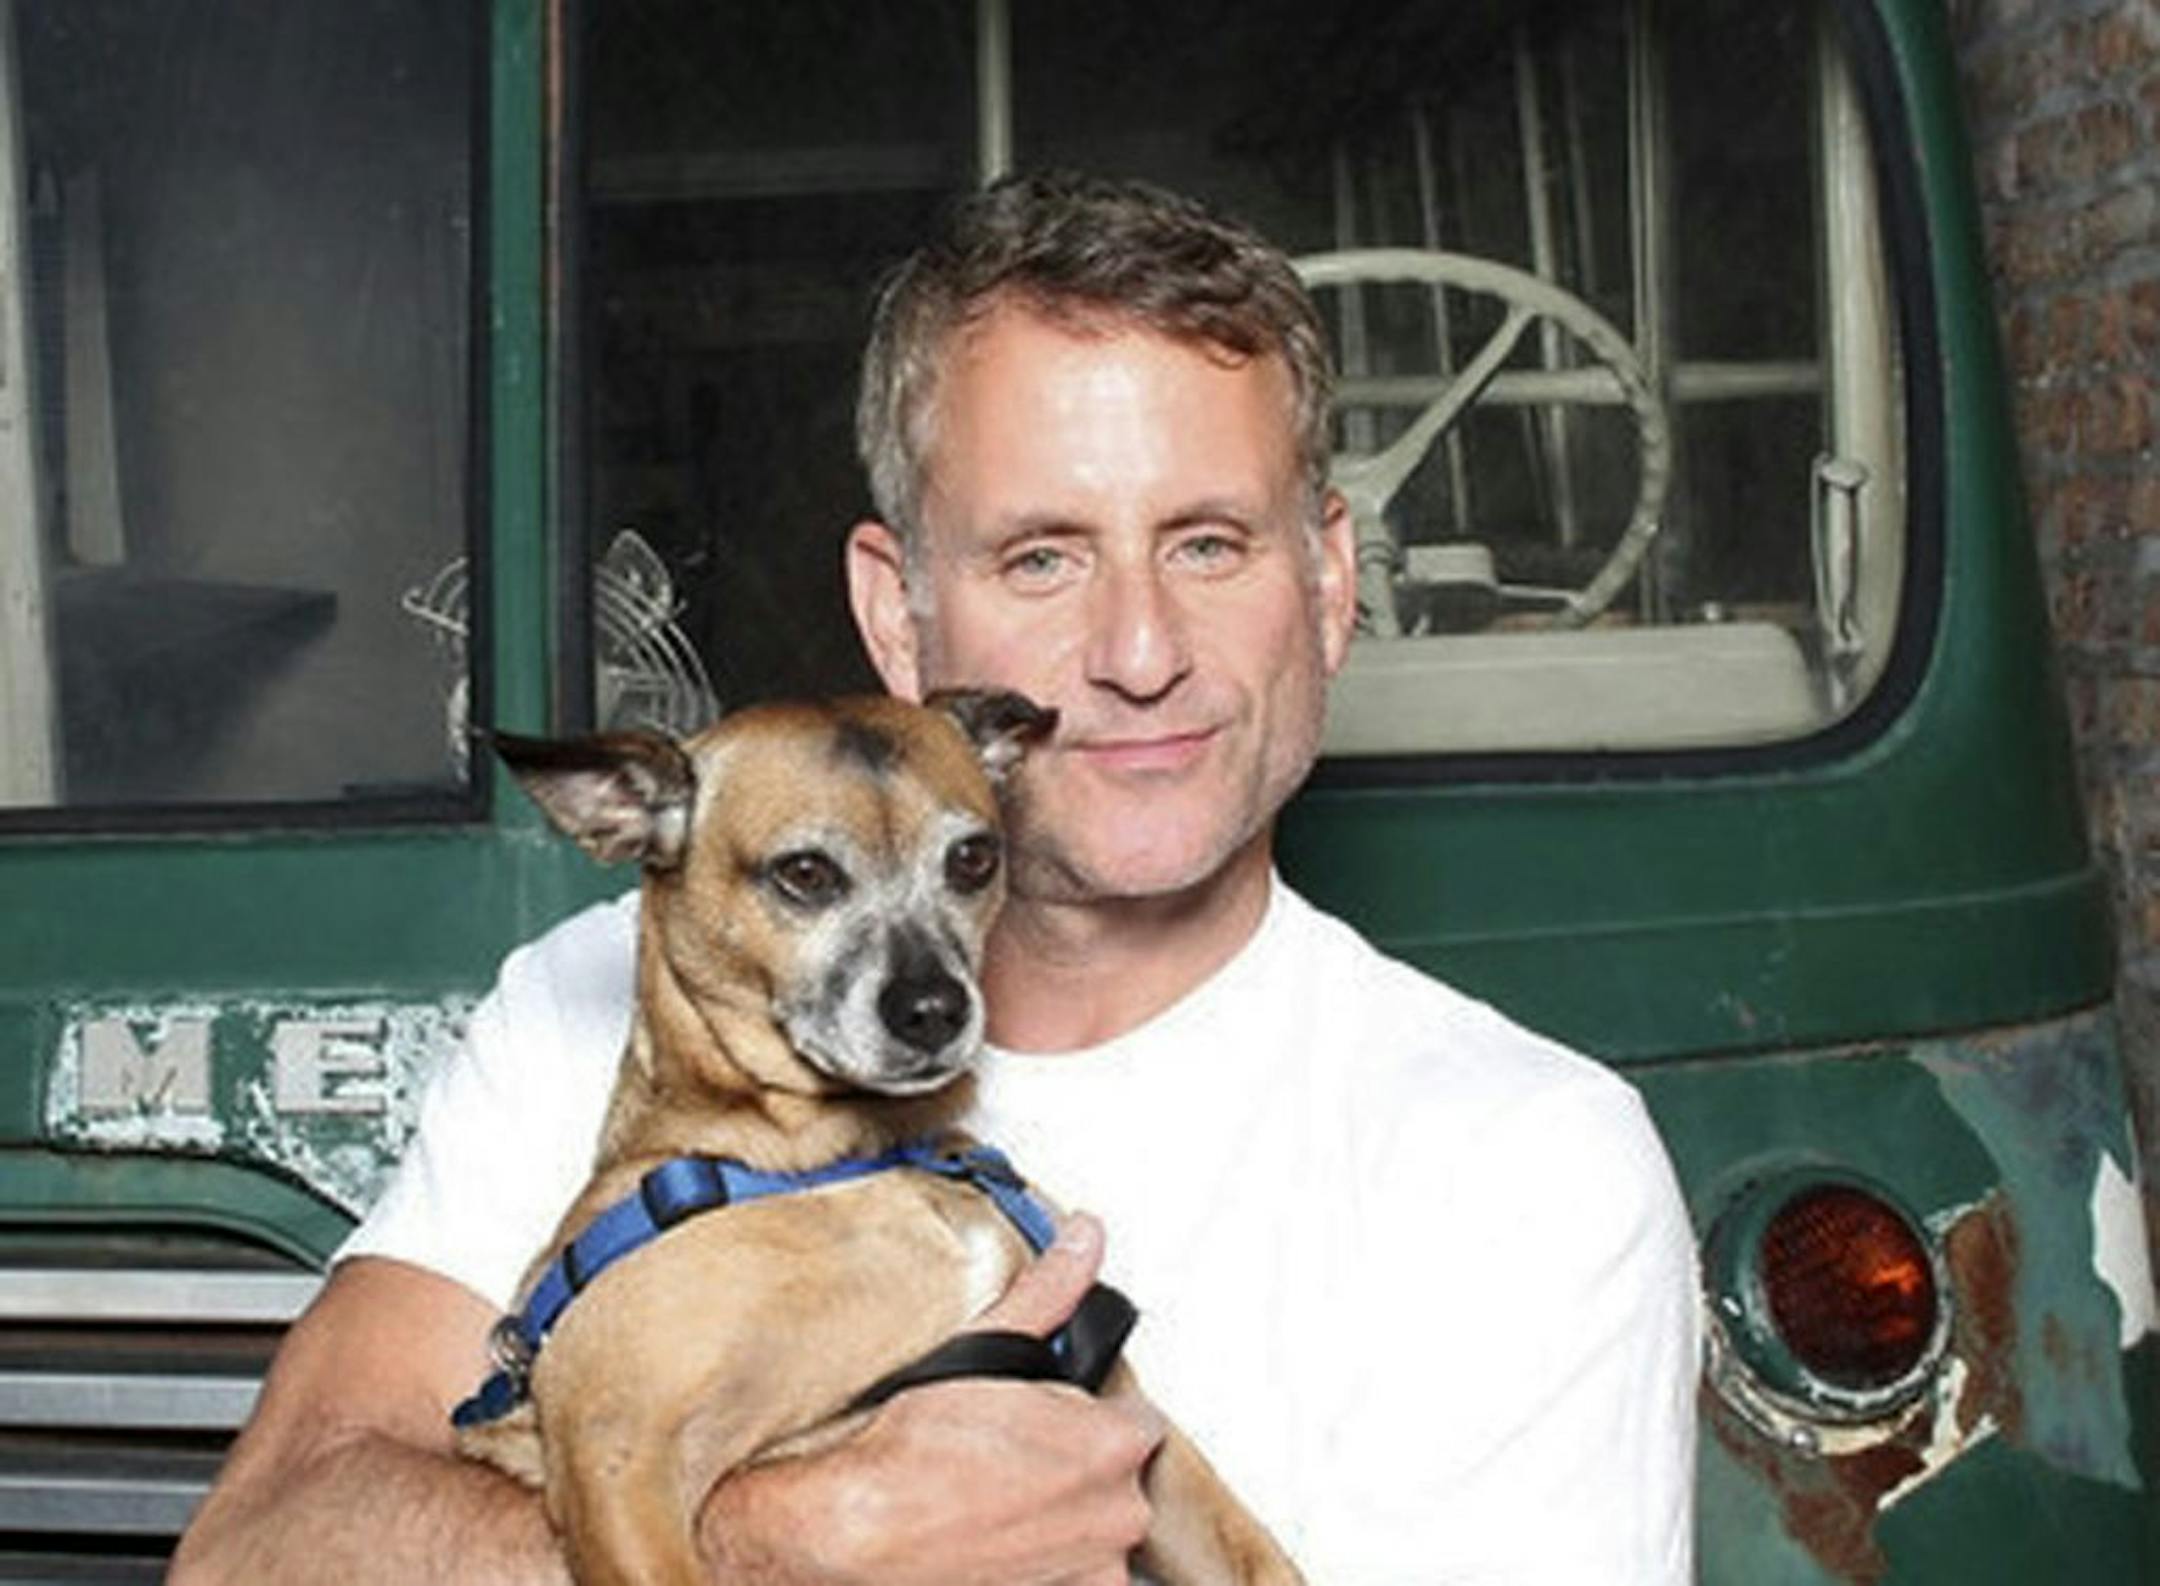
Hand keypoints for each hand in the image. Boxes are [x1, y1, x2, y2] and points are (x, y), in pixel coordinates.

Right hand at [700, 1214, 1162, 1584]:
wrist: (857, 1535)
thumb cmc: (913, 1452)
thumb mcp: (986, 1348)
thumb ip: (1050, 1292)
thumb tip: (1084, 1240)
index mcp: (1113, 1445)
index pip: (1136, 1420)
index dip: (1090, 1416)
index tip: (1051, 1420)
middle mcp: (1118, 1516)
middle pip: (1119, 1479)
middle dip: (1078, 1467)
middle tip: (1015, 1459)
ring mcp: (1092, 1572)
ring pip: (1096, 1533)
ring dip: (1063, 1519)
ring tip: (1000, 1502)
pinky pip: (1070, 1577)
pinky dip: (1044, 1564)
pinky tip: (998, 1542)